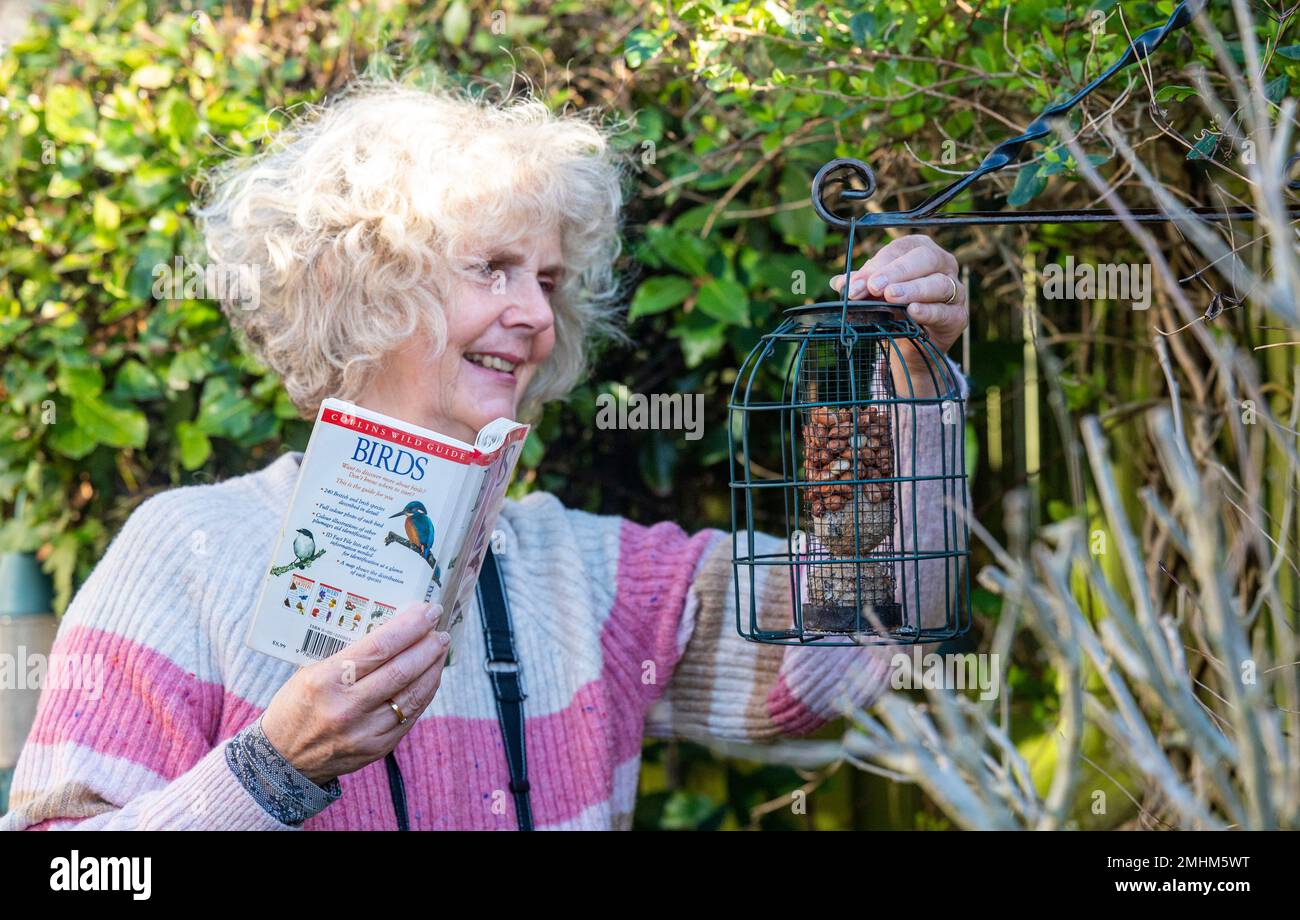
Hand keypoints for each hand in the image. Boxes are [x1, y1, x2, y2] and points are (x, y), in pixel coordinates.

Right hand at [261, 602, 450, 785]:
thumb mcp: (309, 673)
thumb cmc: (296, 707)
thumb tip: (390, 628)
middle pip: (401, 669)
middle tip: (439, 628)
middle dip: (427, 644)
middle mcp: (346, 707)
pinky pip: (411, 715)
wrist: (282, 761)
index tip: (426, 611)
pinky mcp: (377, 748)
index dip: (409, 627)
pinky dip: (425, 692)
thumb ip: (347, 655)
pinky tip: (430, 676)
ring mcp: (364, 731)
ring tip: (439, 649)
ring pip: (413, 693)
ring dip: (432, 667)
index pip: (379, 647)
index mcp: (325, 680)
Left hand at [829, 235, 967, 395]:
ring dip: (912, 289)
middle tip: (874, 287)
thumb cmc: (894, 309)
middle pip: (924, 258)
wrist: (911, 345)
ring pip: (938, 283)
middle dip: (897, 272)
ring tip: (891, 296)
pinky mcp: (958, 316)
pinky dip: (929, 311)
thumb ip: (860, 287)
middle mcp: (942, 264)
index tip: (855, 285)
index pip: (899, 249)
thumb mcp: (874, 296)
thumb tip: (839, 283)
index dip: (877, 265)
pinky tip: (913, 312)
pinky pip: (946, 311)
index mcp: (919, 250)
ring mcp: (955, 290)